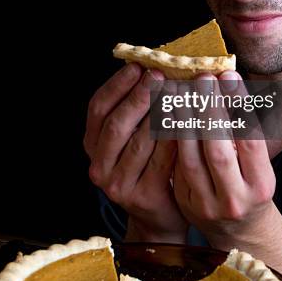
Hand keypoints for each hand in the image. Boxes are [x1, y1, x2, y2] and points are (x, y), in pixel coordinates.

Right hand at [84, 63, 188, 242]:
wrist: (161, 214)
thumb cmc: (151, 163)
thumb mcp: (133, 136)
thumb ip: (137, 108)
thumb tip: (152, 65)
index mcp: (93, 145)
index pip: (97, 109)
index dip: (116, 85)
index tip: (136, 66)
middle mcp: (99, 166)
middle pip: (116, 124)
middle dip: (138, 96)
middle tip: (158, 75)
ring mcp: (119, 185)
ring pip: (140, 142)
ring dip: (159, 113)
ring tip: (177, 92)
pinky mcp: (144, 196)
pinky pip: (162, 160)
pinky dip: (175, 137)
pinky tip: (188, 119)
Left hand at [173, 71, 281, 280]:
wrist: (241, 231)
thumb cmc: (251, 185)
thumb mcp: (259, 163)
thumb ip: (246, 130)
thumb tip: (228, 81)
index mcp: (261, 185)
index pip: (250, 139)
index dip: (238, 105)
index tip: (228, 75)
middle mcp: (235, 198)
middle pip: (218, 149)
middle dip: (207, 110)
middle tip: (201, 78)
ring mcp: (207, 206)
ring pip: (190, 159)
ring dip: (182, 121)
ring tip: (179, 91)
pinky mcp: (186, 205)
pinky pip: (175, 168)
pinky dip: (171, 139)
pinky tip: (167, 114)